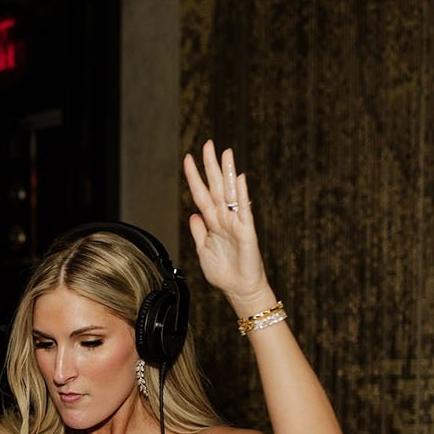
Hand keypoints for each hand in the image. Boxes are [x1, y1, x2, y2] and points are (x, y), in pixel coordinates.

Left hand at [183, 140, 272, 314]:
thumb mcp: (203, 251)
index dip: (194, 177)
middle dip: (211, 166)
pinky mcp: (246, 230)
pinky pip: (243, 209)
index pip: (201, 194)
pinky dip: (241, 194)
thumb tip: (193, 215)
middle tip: (208, 144)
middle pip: (215, 186)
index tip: (187, 159)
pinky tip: (239, 178)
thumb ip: (199, 232)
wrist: (238, 289)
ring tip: (226, 153)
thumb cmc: (223, 272)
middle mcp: (224, 218)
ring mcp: (236, 222)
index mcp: (212, 222)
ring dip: (227, 172)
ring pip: (230, 192)